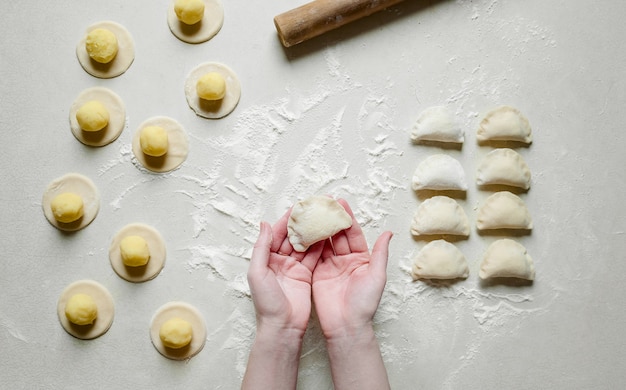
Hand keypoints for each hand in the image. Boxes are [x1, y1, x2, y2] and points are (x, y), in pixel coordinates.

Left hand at [247, 209, 323, 334]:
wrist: (282, 326)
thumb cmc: (267, 303)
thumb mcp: (258, 272)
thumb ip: (262, 247)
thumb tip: (264, 223)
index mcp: (266, 258)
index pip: (277, 233)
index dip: (287, 219)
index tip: (299, 207)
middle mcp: (279, 261)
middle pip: (292, 237)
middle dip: (302, 223)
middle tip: (314, 209)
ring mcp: (293, 268)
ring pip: (304, 245)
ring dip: (312, 232)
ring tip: (323, 219)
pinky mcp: (305, 275)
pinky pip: (313, 257)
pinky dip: (319, 247)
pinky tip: (327, 236)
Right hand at [312, 199, 392, 338]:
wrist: (346, 326)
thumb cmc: (364, 304)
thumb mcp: (376, 276)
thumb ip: (380, 253)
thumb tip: (389, 233)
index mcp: (361, 258)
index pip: (352, 233)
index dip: (346, 218)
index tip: (340, 202)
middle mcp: (345, 260)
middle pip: (336, 235)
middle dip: (330, 218)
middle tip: (322, 202)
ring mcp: (330, 266)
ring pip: (323, 242)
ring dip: (318, 227)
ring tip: (311, 212)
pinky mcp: (317, 273)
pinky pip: (312, 254)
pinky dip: (308, 243)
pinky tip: (303, 230)